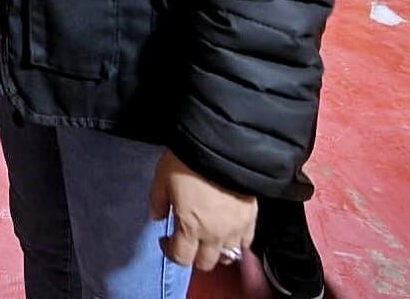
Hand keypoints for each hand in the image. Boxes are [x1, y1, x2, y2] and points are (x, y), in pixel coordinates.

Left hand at [150, 152, 255, 271]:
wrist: (221, 146)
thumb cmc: (186, 162)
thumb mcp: (161, 179)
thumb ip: (158, 202)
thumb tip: (157, 218)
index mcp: (190, 227)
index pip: (181, 258)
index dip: (170, 252)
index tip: (166, 240)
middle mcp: (215, 235)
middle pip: (205, 263)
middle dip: (193, 255)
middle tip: (188, 240)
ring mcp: (236, 229)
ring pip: (229, 256)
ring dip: (216, 252)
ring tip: (209, 238)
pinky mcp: (251, 219)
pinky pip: (246, 242)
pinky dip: (236, 243)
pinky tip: (228, 232)